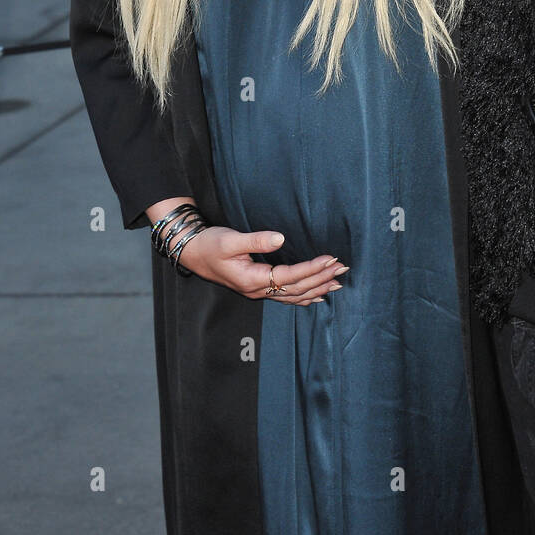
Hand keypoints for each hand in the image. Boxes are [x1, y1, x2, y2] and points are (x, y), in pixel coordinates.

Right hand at [176, 225, 347, 305]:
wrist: (192, 252)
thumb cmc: (209, 244)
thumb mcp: (229, 240)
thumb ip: (255, 240)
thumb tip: (280, 237)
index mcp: (252, 279)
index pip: (289, 276)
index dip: (311, 268)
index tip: (330, 258)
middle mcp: (257, 290)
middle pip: (296, 289)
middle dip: (321, 278)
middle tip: (343, 268)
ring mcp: (258, 292)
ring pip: (293, 296)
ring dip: (317, 288)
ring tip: (337, 282)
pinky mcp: (258, 287)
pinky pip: (286, 297)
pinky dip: (304, 297)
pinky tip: (317, 295)